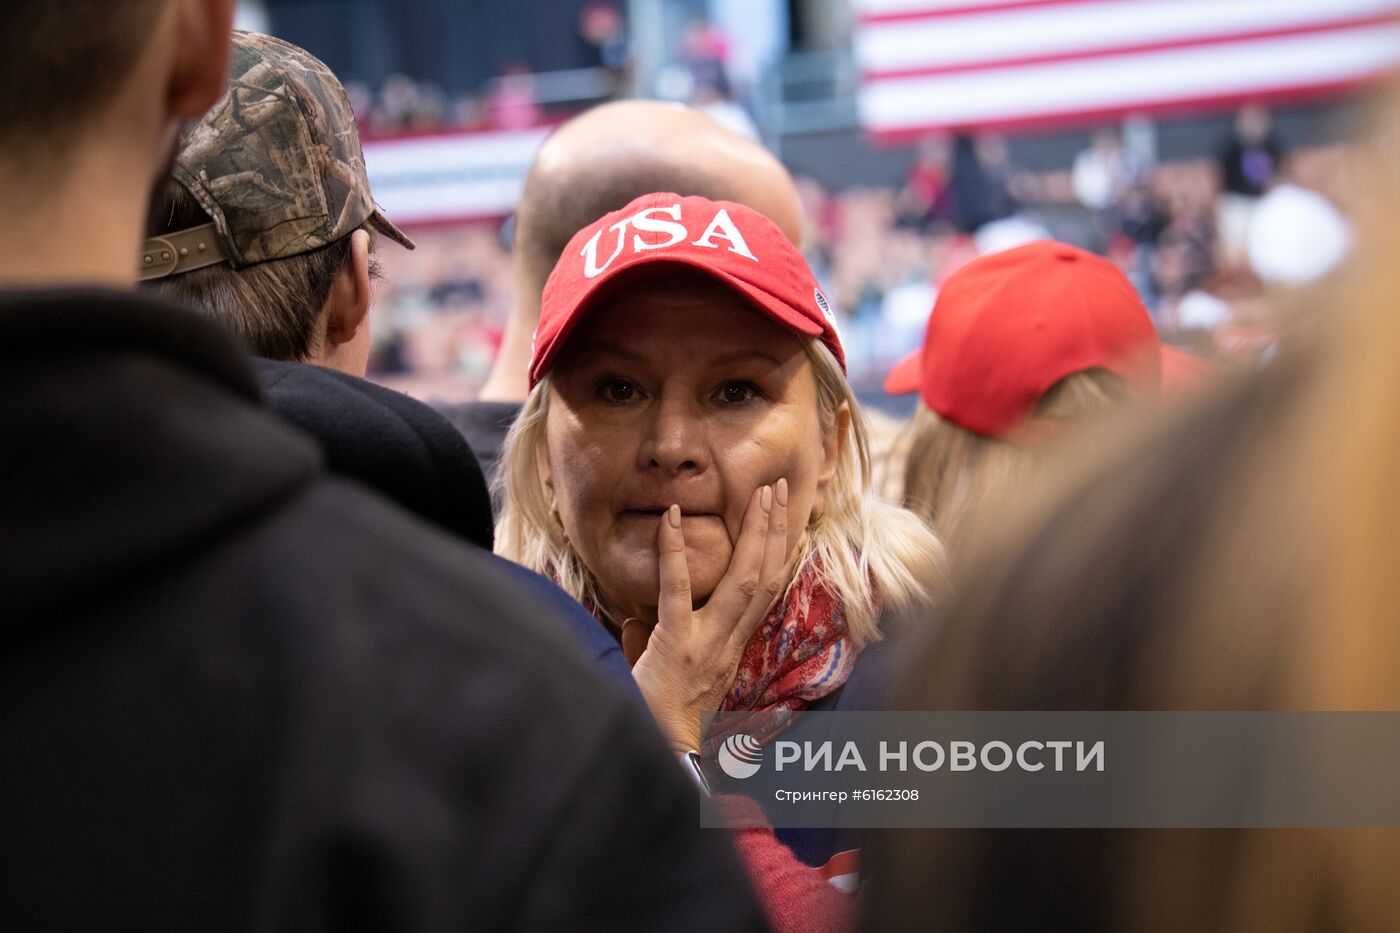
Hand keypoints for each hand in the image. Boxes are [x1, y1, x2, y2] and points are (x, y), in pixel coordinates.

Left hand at [625, 478, 790, 751]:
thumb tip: (633, 625)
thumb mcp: (659, 680)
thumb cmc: (653, 724)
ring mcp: (707, 643)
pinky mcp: (677, 646)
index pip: (766, 594)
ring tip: (758, 495)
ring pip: (743, 581)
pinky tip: (670, 517)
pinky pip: (677, 592)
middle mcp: (729, 644)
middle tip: (777, 490)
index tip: (787, 520)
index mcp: (731, 649)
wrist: (658, 763)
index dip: (780, 555)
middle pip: (765, 579)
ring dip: (753, 534)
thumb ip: (651, 647)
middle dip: (774, 531)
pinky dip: (673, 552)